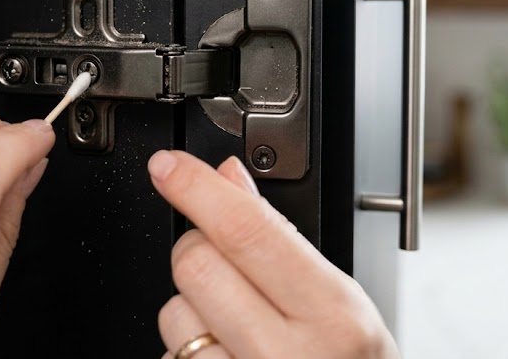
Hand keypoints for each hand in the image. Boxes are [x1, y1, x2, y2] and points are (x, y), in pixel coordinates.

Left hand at [149, 151, 400, 358]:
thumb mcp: (339, 299)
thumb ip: (281, 238)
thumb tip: (229, 180)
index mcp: (332, 314)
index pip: (247, 231)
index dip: (197, 189)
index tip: (168, 168)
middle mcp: (286, 355)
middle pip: (196, 264)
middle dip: (198, 248)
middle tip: (225, 263)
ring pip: (173, 314)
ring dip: (189, 308)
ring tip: (235, 325)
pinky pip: (170, 356)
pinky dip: (188, 348)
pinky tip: (224, 355)